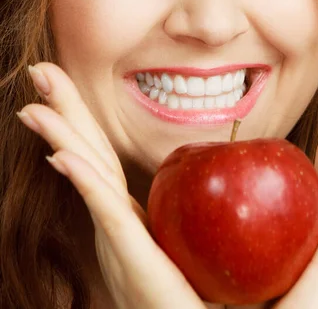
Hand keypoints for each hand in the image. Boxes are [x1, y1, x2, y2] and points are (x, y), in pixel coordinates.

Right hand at [17, 63, 206, 308]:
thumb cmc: (209, 294)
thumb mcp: (212, 245)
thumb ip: (223, 212)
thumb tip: (247, 175)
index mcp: (133, 219)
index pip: (104, 161)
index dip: (85, 125)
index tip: (67, 89)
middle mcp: (117, 224)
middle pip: (90, 156)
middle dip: (65, 113)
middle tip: (40, 70)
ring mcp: (119, 240)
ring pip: (89, 176)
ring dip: (61, 137)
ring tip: (32, 104)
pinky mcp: (131, 256)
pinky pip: (106, 212)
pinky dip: (84, 182)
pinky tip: (62, 156)